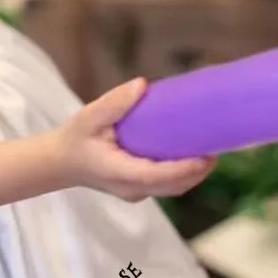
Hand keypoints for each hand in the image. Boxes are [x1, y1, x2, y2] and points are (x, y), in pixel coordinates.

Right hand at [54, 78, 215, 201]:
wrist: (61, 162)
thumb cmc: (75, 138)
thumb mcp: (88, 117)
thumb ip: (113, 103)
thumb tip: (142, 85)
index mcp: (118, 172)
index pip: (156, 176)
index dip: (183, 169)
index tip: (206, 156)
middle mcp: (131, 188)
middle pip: (173, 186)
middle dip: (198, 171)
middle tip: (217, 145)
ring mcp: (137, 192)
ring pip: (173, 189)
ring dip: (195, 174)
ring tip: (211, 148)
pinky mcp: (140, 189)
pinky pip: (167, 185)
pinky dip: (184, 174)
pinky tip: (193, 155)